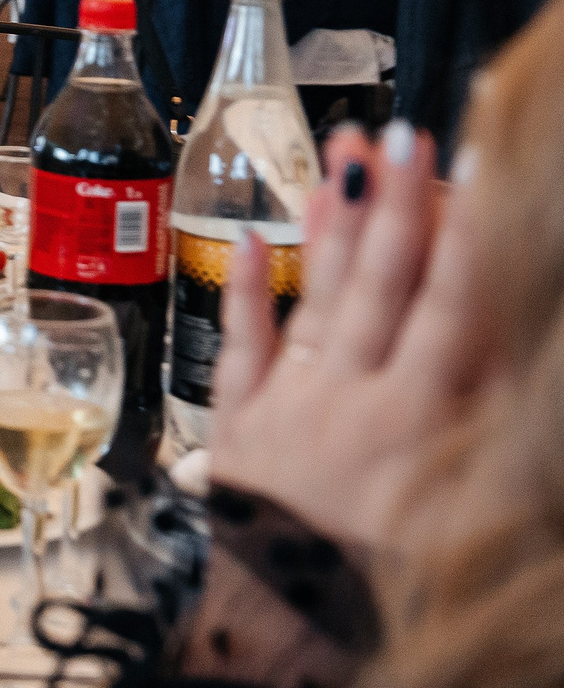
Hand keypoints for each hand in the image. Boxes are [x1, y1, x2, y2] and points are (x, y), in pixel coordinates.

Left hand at [208, 123, 489, 549]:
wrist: (284, 633)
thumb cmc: (389, 586)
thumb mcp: (477, 514)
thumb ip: (500, 427)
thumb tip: (518, 351)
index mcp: (423, 419)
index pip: (456, 305)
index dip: (468, 231)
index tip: (475, 165)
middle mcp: (356, 398)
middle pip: (385, 284)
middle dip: (398, 202)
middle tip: (404, 128)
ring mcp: (295, 405)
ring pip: (321, 297)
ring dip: (334, 221)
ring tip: (342, 149)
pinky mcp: (243, 428)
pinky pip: (243, 347)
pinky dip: (247, 290)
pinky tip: (249, 234)